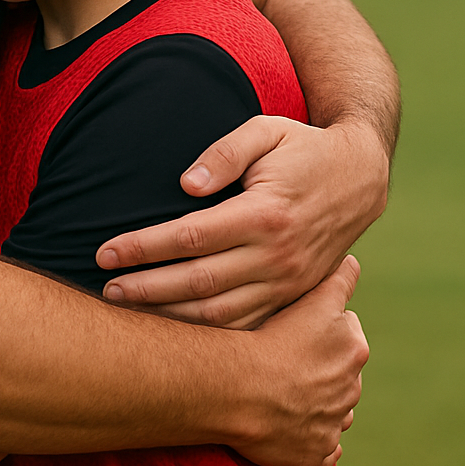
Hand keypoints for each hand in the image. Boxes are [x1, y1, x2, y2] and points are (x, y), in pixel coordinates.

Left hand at [96, 116, 388, 328]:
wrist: (361, 179)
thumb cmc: (303, 149)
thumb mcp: (267, 130)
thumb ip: (224, 153)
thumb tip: (185, 185)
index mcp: (264, 214)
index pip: (189, 237)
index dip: (143, 248)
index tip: (104, 254)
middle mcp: (276, 255)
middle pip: (197, 282)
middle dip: (146, 289)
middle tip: (105, 290)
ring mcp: (287, 282)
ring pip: (219, 313)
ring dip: (170, 317)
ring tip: (128, 312)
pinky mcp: (293, 296)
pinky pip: (246, 326)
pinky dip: (208, 334)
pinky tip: (174, 331)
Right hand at [232, 254, 367, 465]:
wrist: (238, 389)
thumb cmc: (268, 338)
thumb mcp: (310, 297)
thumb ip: (337, 280)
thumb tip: (353, 262)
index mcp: (353, 347)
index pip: (346, 328)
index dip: (319, 326)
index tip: (294, 329)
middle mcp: (350, 386)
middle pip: (338, 369)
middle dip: (318, 365)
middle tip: (281, 358)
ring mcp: (333, 422)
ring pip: (331, 408)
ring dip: (314, 402)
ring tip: (279, 392)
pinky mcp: (317, 453)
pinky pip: (320, 448)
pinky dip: (308, 439)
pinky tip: (286, 426)